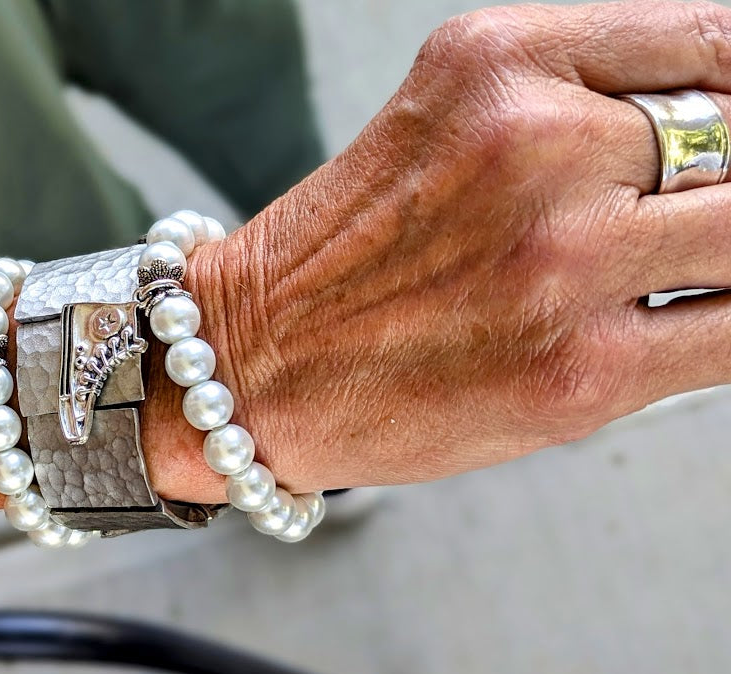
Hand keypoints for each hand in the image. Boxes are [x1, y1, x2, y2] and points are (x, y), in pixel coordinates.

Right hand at [158, 1, 730, 498]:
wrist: (253, 363)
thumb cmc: (347, 254)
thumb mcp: (452, 115)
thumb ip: (587, 98)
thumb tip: (727, 122)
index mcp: (502, 62)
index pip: (716, 39)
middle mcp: (537, 146)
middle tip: (701, 209)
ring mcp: (562, 260)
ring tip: (687, 264)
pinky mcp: (579, 371)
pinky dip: (730, 323)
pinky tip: (698, 317)